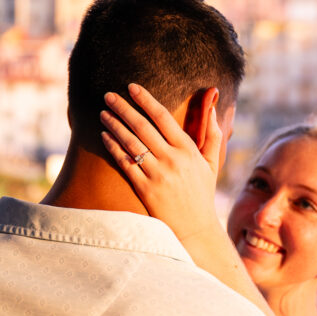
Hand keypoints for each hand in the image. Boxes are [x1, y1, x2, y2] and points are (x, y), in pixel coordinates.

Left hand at [99, 83, 221, 238]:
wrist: (194, 228)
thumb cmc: (202, 193)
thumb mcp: (212, 163)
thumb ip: (213, 134)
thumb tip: (213, 105)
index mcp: (188, 150)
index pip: (163, 117)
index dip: (146, 100)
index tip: (132, 87)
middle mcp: (172, 159)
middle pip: (142, 126)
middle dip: (123, 108)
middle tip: (108, 95)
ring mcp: (157, 174)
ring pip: (130, 142)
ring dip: (114, 124)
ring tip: (103, 112)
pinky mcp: (144, 188)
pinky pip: (125, 163)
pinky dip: (113, 147)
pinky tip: (104, 136)